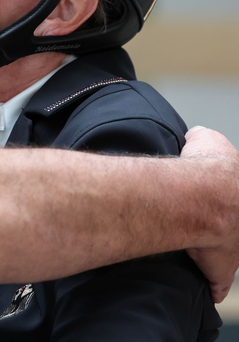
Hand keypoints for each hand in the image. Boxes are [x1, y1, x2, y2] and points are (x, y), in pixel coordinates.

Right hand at [182, 126, 238, 301]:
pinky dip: (215, 284)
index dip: (229, 196)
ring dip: (224, 250)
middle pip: (237, 227)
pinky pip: (219, 279)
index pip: (234, 196)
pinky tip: (212, 288)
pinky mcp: (219, 266)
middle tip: (220, 224)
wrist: (204, 194)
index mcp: (238, 191)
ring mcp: (236, 246)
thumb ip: (202, 141)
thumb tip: (194, 139)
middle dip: (230, 226)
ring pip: (234, 252)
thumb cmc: (206, 168)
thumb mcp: (207, 140)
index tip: (224, 199)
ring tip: (207, 246)